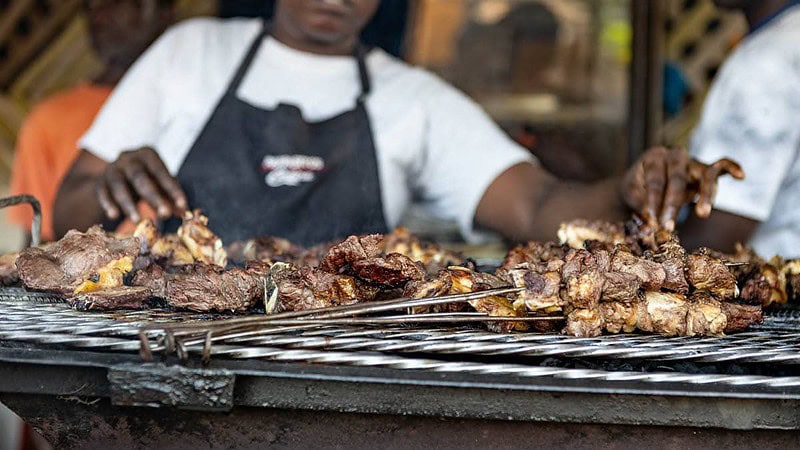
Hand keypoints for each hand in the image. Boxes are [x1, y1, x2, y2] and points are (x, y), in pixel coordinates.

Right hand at [96, 147, 186, 221]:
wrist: (116, 176)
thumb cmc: (147, 180)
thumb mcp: (160, 185)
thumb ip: (171, 198)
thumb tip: (186, 214)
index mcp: (148, 155)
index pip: (162, 172)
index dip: (173, 189)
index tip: (182, 206)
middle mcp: (129, 157)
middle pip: (140, 177)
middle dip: (153, 197)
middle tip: (165, 214)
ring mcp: (112, 168)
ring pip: (119, 185)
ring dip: (129, 204)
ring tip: (138, 220)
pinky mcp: (100, 181)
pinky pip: (102, 192)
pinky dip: (108, 204)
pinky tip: (114, 216)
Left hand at [622, 146, 743, 230]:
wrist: (644, 182)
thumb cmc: (637, 188)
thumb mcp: (632, 194)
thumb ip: (642, 206)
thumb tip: (650, 226)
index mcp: (654, 157)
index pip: (656, 179)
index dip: (653, 201)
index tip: (652, 220)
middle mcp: (675, 155)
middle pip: (678, 178)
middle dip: (673, 204)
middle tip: (668, 226)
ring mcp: (692, 161)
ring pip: (704, 174)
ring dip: (704, 196)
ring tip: (702, 214)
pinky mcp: (705, 170)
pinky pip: (721, 166)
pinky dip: (731, 168)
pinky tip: (741, 175)